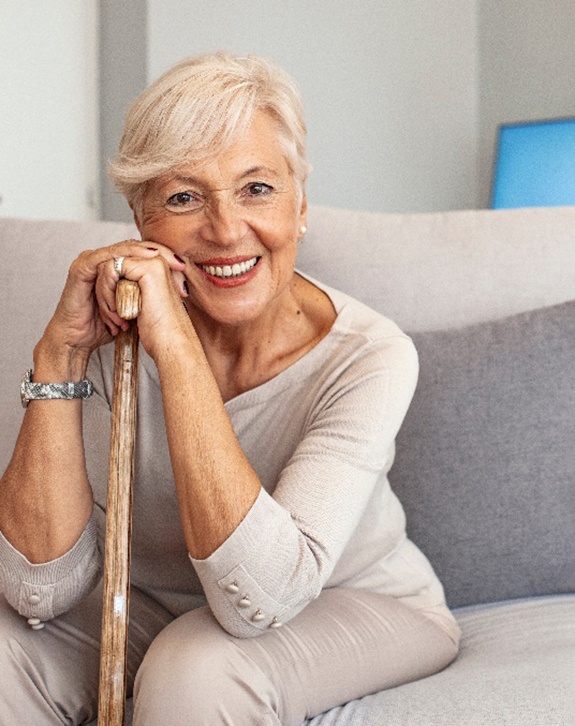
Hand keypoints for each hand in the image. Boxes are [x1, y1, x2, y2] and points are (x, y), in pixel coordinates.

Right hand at [37, 241, 185, 373]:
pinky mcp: (81, 268)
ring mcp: (92, 261)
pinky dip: (121, 260)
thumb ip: (152, 295)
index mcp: (119, 267)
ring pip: (122, 250)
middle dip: (160, 254)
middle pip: (137, 247)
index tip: (185, 269)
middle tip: (179, 263)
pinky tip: (137, 263)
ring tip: (160, 260)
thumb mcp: (138, 309)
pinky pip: (103, 258)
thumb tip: (180, 292)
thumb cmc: (106, 326)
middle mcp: (105, 260)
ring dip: (142, 257)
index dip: (166, 258)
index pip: (145, 253)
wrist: (79, 339)